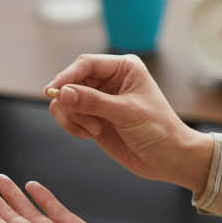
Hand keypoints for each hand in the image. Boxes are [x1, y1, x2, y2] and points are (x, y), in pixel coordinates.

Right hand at [46, 54, 213, 194]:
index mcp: (123, 68)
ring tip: (93, 131)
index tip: (52, 92)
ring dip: (73, 117)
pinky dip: (72, 125)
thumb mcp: (126, 112)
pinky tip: (89, 135)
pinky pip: (69, 115)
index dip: (66, 76)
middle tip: (83, 121)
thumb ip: (92, 101)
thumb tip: (61, 93)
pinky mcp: (93, 117)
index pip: (85, 64)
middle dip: (71, 102)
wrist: (169, 159)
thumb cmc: (158, 130)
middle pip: (71, 81)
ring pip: (66, 99)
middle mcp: (109, 80)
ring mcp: (100, 99)